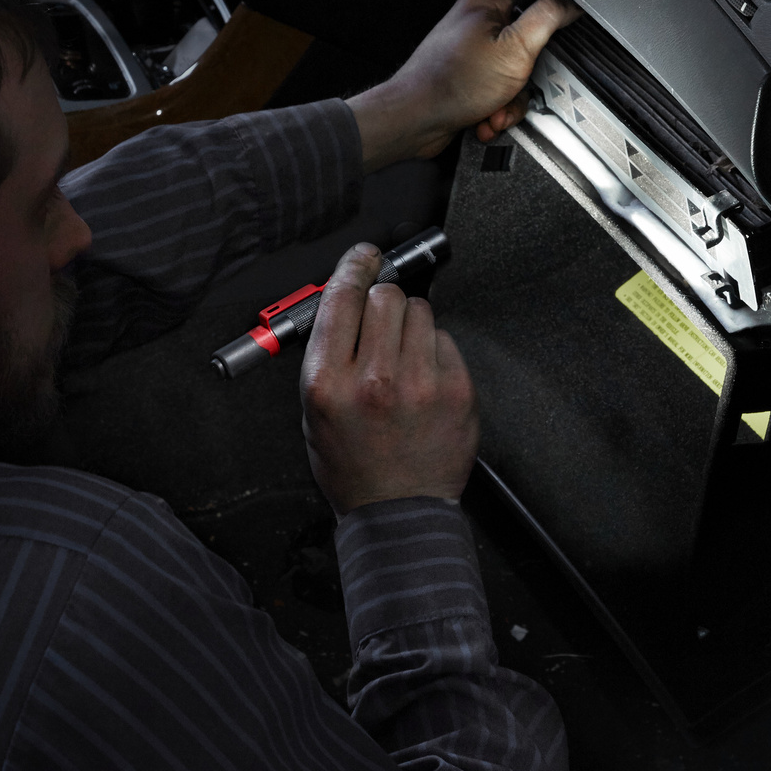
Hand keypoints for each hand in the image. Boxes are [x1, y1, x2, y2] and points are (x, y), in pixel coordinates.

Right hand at [300, 242, 479, 514]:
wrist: (398, 512)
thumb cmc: (353, 466)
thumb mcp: (314, 413)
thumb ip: (327, 355)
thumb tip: (345, 301)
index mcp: (328, 382)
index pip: (341, 297)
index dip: (353, 267)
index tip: (363, 257)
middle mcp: (374, 379)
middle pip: (385, 296)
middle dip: (383, 301)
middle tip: (382, 322)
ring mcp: (420, 384)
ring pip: (420, 312)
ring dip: (410, 326)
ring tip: (403, 361)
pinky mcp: (456, 390)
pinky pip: (446, 340)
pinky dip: (435, 351)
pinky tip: (425, 380)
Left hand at [348, 0, 581, 171]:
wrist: (414, 121)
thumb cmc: (452, 84)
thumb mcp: (516, 48)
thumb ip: (548, 19)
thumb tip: (570, 1)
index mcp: (485, 5)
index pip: (534, 16)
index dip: (541, 47)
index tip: (536, 64)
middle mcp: (473, 26)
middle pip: (524, 56)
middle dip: (520, 87)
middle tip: (509, 94)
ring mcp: (466, 56)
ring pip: (510, 82)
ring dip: (506, 105)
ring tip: (492, 113)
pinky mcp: (462, 82)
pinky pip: (492, 96)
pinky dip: (491, 113)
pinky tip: (482, 120)